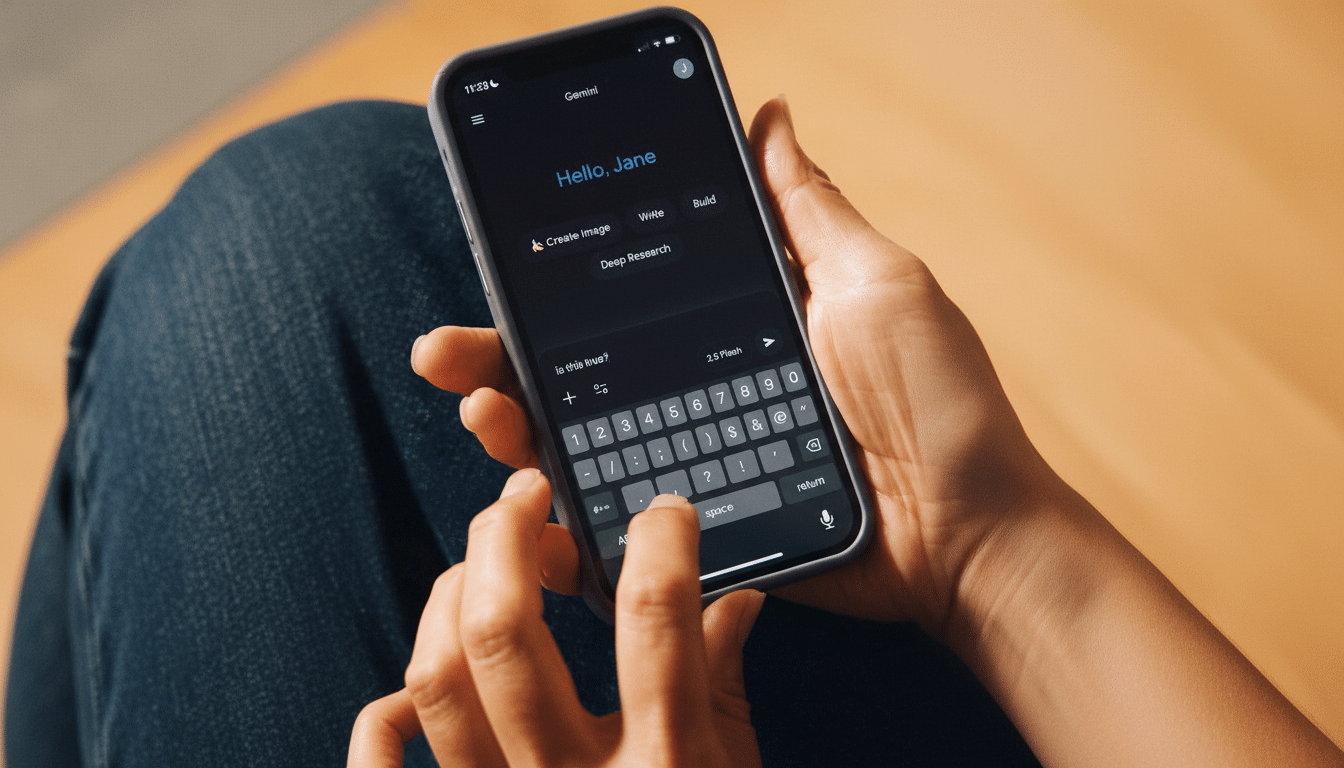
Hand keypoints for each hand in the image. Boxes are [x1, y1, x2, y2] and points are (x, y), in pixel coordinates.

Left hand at [347, 469, 765, 767]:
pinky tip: (406, 688)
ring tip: (475, 565)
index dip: (657, 539)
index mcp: (667, 764)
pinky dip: (381, 719)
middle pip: (507, 634)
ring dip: (445, 600)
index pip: (654, 618)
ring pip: (436, 682)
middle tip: (524, 496)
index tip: (661, 509)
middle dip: (505, 539)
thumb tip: (737, 596)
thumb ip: (727, 682)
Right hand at [412, 98, 1057, 636]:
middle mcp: (696, 394)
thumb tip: (768, 116)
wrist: (971, 531)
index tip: (496, 267)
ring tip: (483, 411)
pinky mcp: (697, 536)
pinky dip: (555, 532)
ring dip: (510, 430)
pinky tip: (525, 513)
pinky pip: (611, 537)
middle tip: (442, 351)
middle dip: (497, 359)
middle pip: (573, 375)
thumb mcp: (871, 279)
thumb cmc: (938, 401)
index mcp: (727, 328)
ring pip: (575, 450)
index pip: (614, 301)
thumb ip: (805, 208)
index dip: (549, 287)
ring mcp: (691, 466)